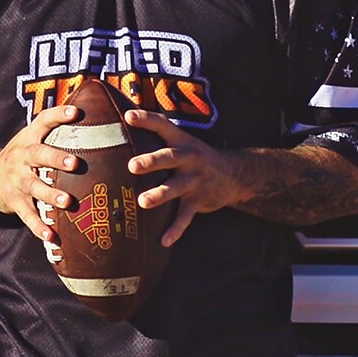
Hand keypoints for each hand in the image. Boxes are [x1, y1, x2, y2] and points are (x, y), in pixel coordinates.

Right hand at [0, 104, 80, 242]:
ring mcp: (18, 181)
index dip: (59, 115)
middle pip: (39, 155)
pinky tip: (52, 237)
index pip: (44, 121)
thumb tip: (87, 112)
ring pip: (35, 187)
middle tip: (75, 163)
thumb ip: (54, 129)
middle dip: (56, 159)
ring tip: (67, 202)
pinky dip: (39, 227)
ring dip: (51, 195)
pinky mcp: (16, 202)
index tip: (76, 112)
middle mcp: (23, 158)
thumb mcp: (30, 137)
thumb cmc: (21, 155)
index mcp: (29, 139)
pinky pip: (28, 215)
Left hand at [124, 109, 247, 247]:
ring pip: (176, 188)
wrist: (234, 174)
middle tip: (132, 166)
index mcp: (181, 141)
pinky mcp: (198, 200)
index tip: (128, 116)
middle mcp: (188, 158)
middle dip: (152, 161)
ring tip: (143, 202)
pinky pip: (185, 217)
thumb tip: (123, 120)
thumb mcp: (183, 142)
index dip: (146, 119)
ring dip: (160, 195)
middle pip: (169, 157)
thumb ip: (158, 136)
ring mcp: (194, 180)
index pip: (163, 126)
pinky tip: (164, 240)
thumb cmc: (195, 157)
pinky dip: (175, 229)